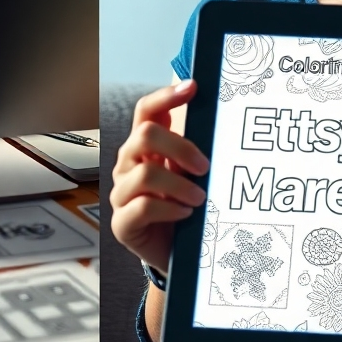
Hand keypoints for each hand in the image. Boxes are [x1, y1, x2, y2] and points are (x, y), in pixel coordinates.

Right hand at [109, 80, 208, 274]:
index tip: (192, 87)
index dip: (165, 95)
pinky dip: (170, 209)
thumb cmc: (185, 207)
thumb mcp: (192, 174)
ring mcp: (122, 194)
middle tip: (205, 166)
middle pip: (145, 135)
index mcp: (144, 148)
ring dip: (180, 185)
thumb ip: (194, 150)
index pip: (146, 111)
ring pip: (146, 174)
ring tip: (200, 198)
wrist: (177, 254)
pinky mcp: (122, 223)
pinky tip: (186, 215)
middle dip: (180, 147)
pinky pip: (143, 207)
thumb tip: (219, 118)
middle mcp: (128, 165)